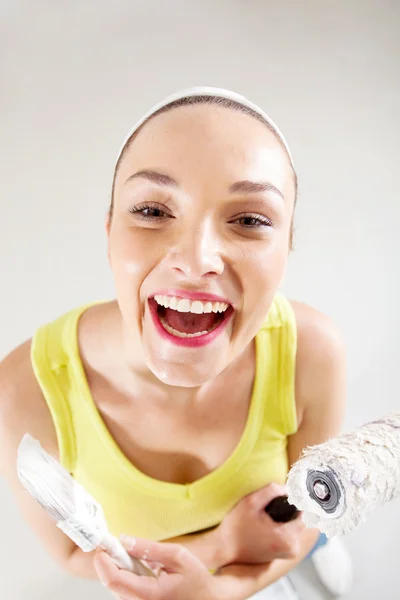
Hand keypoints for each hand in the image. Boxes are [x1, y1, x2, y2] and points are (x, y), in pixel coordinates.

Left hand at [94, 537, 220, 599]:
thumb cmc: (197, 581)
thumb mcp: (177, 556)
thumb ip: (149, 549)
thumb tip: (125, 540)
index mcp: (148, 595)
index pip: (113, 580)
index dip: (103, 560)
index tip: (103, 544)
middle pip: (111, 583)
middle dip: (110, 561)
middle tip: (115, 543)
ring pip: (116, 587)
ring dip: (118, 567)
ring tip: (131, 554)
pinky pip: (125, 590)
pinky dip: (126, 574)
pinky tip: (137, 566)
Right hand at [218, 483, 304, 564]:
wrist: (225, 549)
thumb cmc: (236, 527)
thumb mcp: (251, 501)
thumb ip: (272, 490)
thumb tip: (286, 489)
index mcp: (288, 538)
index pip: (305, 511)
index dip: (295, 500)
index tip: (284, 495)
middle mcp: (292, 549)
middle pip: (301, 519)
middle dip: (290, 508)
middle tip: (272, 503)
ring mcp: (288, 553)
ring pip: (295, 526)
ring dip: (286, 517)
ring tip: (268, 512)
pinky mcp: (283, 554)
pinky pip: (290, 533)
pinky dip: (282, 525)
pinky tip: (268, 522)